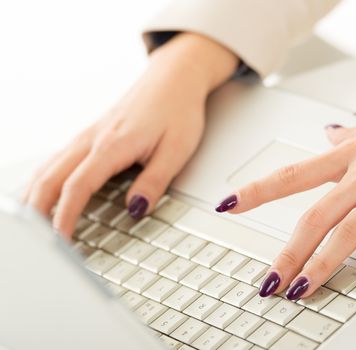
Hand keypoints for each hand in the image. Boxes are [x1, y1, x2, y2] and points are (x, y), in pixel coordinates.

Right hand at [23, 33, 237, 235]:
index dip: (65, 216)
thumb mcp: (177, 150)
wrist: (174, 79)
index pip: (78, 186)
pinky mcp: (90, 135)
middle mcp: (93, 139)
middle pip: (50, 178)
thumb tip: (135, 210)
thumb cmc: (178, 111)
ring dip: (35, 196)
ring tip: (31, 225)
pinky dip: (43, 180)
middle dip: (37, 211)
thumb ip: (154, 181)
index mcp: (113, 145)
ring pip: (48, 168)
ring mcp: (88, 136)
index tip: (58, 242)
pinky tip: (41, 192)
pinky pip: (57, 160)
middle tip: (36, 242)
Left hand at [216, 51, 355, 299]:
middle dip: (289, 252)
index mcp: (347, 156)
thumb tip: (327, 135)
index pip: (291, 175)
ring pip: (352, 227)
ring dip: (325, 262)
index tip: (227, 205)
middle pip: (316, 215)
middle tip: (269, 282)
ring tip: (304, 288)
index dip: (256, 191)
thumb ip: (346, 138)